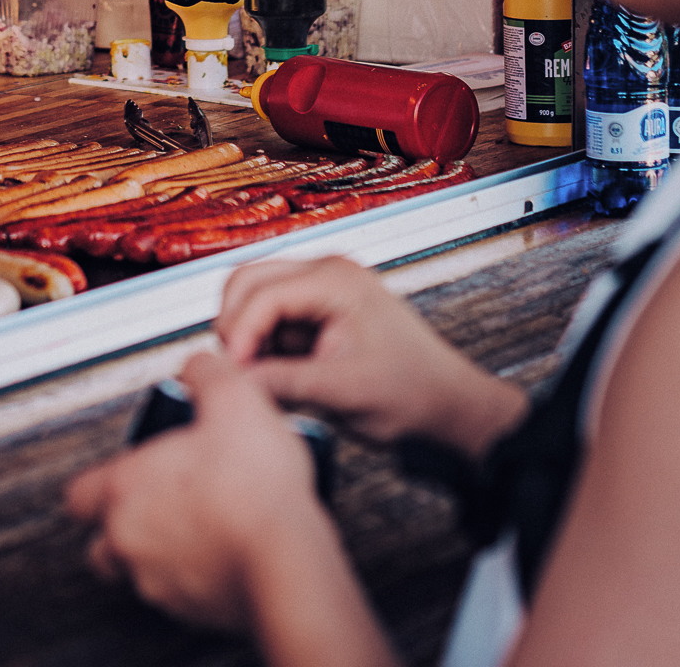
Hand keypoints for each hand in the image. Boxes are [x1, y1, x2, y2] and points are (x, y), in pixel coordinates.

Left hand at [67, 352, 316, 631]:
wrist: (288, 562)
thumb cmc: (254, 490)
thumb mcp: (233, 398)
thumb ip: (205, 373)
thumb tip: (197, 369)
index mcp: (126, 489)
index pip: (77, 494)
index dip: (97, 480)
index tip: (124, 467)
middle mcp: (132, 541)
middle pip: (102, 541)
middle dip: (124, 521)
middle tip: (159, 497)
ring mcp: (161, 583)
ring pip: (140, 568)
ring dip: (162, 547)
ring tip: (202, 519)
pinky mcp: (195, 612)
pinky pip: (182, 592)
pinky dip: (196, 572)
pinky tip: (228, 547)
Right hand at [216, 257, 526, 455]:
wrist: (446, 406)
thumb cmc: (412, 393)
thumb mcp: (343, 393)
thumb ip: (284, 383)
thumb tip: (233, 380)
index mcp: (335, 280)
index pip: (262, 292)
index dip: (239, 333)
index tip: (233, 373)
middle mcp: (324, 273)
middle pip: (248, 282)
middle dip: (235, 326)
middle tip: (239, 372)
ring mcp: (320, 290)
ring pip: (254, 298)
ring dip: (248, 336)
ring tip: (262, 379)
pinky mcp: (317, 312)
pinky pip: (271, 319)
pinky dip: (263, 345)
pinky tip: (279, 377)